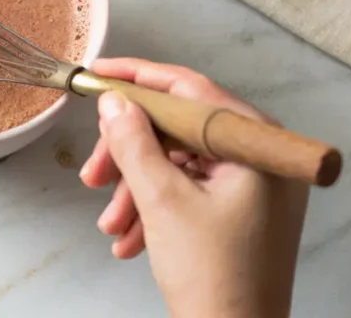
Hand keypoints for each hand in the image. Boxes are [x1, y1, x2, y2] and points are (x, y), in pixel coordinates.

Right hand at [79, 58, 308, 317]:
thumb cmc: (213, 276)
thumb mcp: (162, 200)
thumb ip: (133, 141)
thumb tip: (113, 100)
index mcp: (255, 143)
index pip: (188, 90)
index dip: (136, 78)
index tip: (95, 75)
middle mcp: (258, 154)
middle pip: (176, 129)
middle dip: (129, 153)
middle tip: (93, 175)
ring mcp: (250, 183)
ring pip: (174, 162)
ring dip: (134, 188)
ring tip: (109, 222)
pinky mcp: (238, 208)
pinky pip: (185, 188)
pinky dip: (152, 207)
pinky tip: (128, 239)